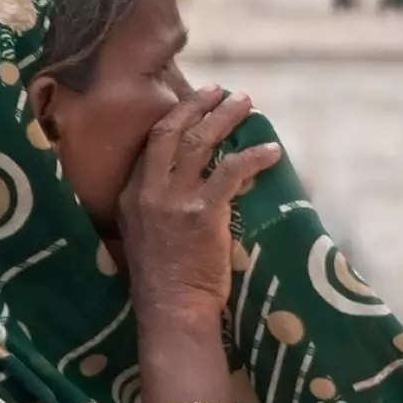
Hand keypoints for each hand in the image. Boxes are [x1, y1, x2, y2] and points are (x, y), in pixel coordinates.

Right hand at [119, 87, 279, 321]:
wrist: (171, 311)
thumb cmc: (162, 284)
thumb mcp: (143, 238)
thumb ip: (156, 209)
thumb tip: (183, 192)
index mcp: (131, 196)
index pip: (153, 144)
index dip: (176, 118)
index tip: (194, 105)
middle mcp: (148, 191)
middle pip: (173, 131)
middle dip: (198, 104)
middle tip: (220, 91)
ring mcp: (175, 200)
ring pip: (201, 141)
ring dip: (226, 118)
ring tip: (246, 104)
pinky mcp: (203, 212)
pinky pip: (232, 171)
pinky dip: (254, 157)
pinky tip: (271, 151)